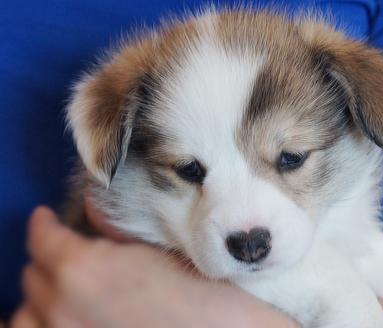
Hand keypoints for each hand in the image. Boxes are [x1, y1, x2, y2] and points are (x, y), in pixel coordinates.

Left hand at [11, 206, 296, 327]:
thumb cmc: (202, 295)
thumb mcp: (158, 250)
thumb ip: (115, 230)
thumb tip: (91, 209)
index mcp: (83, 270)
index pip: (43, 238)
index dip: (44, 223)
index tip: (47, 218)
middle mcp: (62, 309)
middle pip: (33, 275)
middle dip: (47, 256)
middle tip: (65, 248)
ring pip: (26, 315)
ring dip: (41, 296)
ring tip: (60, 288)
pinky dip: (43, 324)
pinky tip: (61, 318)